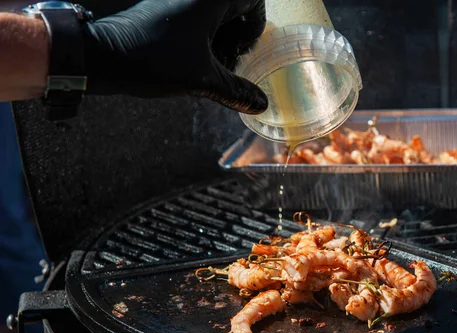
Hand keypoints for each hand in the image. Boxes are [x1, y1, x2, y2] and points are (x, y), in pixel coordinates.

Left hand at [83, 0, 267, 114]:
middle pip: (234, 8)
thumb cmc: (154, 60)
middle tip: (229, 63)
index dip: (254, 29)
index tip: (243, 53)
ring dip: (219, 38)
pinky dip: (201, 36)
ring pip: (214, 13)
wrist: (102, 55)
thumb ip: (235, 90)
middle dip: (236, 37)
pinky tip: (193, 61)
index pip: (253, 2)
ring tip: (210, 67)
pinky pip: (194, 16)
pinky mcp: (163, 7)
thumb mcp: (202, 79)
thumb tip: (260, 104)